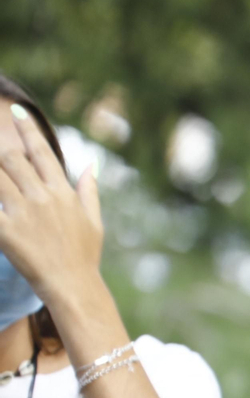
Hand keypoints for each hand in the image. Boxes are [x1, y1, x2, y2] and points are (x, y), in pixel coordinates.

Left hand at [0, 104, 104, 304]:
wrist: (73, 285)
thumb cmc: (84, 255)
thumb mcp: (93, 220)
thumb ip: (89, 189)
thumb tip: (92, 164)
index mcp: (63, 193)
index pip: (43, 153)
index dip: (28, 130)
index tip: (17, 112)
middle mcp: (43, 197)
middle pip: (13, 159)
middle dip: (2, 144)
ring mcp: (23, 213)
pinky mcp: (6, 230)